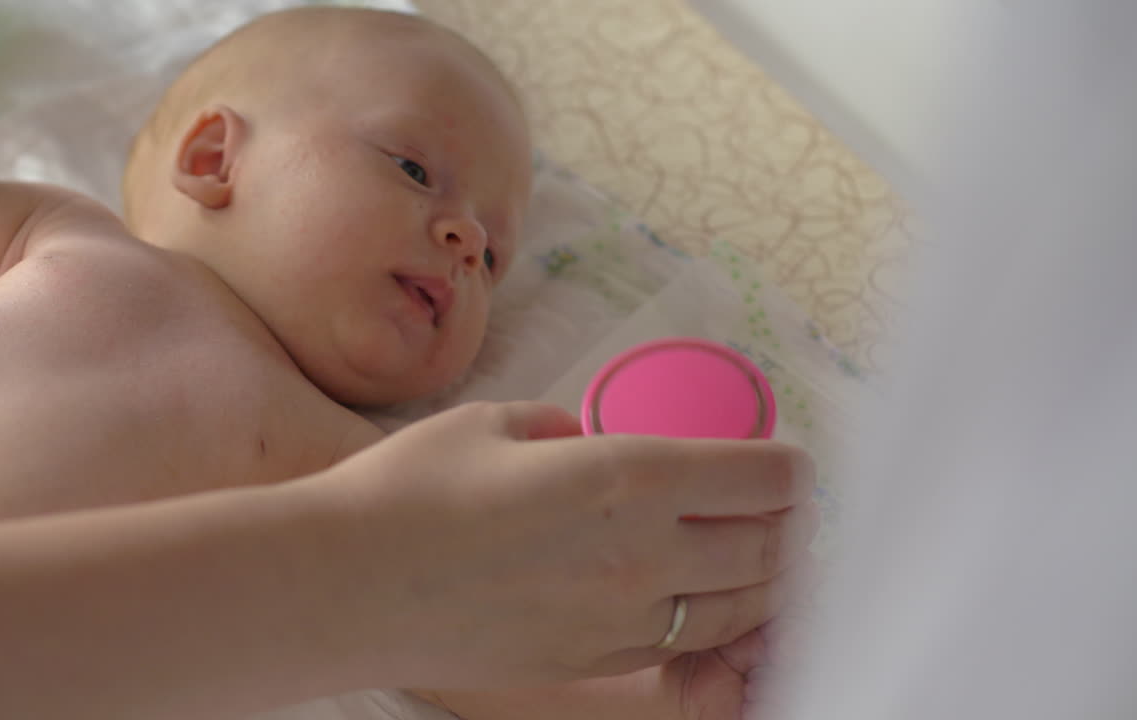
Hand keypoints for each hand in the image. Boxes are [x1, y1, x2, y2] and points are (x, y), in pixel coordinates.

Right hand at [297, 401, 817, 689]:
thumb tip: (589, 439)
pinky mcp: (593, 662)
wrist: (345, 586)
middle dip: (789, 524)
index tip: (789, 463)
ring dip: (765, 579)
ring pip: (741, 607)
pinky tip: (701, 599)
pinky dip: (714, 621)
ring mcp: (621, 619)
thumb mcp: (495, 423)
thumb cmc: (408, 491)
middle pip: (768, 547)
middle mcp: (641, 552)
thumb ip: (565, 427)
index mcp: (626, 475)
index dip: (791, 468)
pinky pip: (684, 643)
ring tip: (758, 556)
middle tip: (782, 507)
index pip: (762, 478)